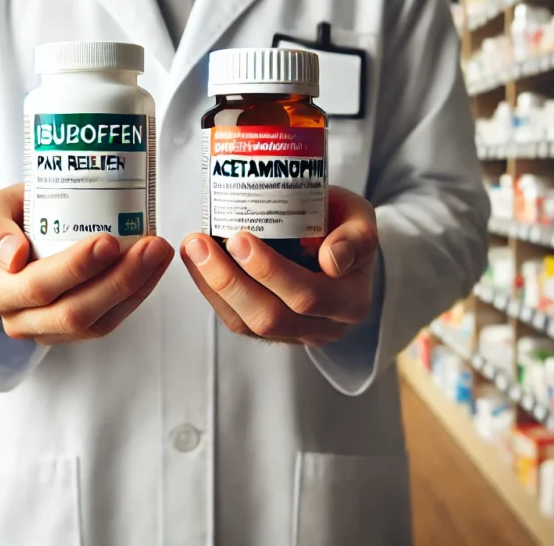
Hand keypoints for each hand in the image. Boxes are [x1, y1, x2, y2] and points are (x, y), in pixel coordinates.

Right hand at [0, 184, 173, 344]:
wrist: (16, 240)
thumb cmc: (10, 221)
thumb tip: (12, 256)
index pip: (37, 286)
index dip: (75, 268)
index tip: (107, 241)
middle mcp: (19, 320)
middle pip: (72, 312)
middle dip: (117, 279)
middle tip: (149, 245)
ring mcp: (49, 330)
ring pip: (96, 323)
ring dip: (134, 288)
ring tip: (158, 252)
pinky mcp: (75, 332)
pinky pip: (110, 322)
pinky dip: (137, 295)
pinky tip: (155, 266)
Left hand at [180, 186, 377, 346]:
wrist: (338, 243)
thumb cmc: (344, 227)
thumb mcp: (361, 219)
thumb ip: (357, 236)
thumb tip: (333, 259)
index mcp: (351, 300)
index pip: (309, 295)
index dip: (271, 272)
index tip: (240, 237)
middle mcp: (325, 326)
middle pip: (272, 317)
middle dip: (231, 281)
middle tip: (203, 243)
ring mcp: (295, 333)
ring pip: (247, 323)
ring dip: (213, 286)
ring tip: (193, 248)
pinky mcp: (269, 332)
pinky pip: (236, 320)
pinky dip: (210, 291)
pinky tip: (196, 262)